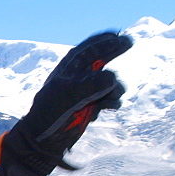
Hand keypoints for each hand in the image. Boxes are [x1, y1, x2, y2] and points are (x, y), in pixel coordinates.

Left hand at [0, 31, 131, 175]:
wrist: (45, 139)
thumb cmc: (50, 114)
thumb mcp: (67, 97)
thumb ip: (89, 86)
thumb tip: (111, 79)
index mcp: (69, 68)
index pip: (89, 49)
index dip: (104, 40)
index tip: (119, 35)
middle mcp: (79, 76)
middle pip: (103, 59)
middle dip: (114, 51)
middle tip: (129, 42)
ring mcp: (87, 90)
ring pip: (110, 82)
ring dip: (114, 89)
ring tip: (110, 98)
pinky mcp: (92, 105)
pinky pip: (110, 98)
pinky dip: (112, 102)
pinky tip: (107, 107)